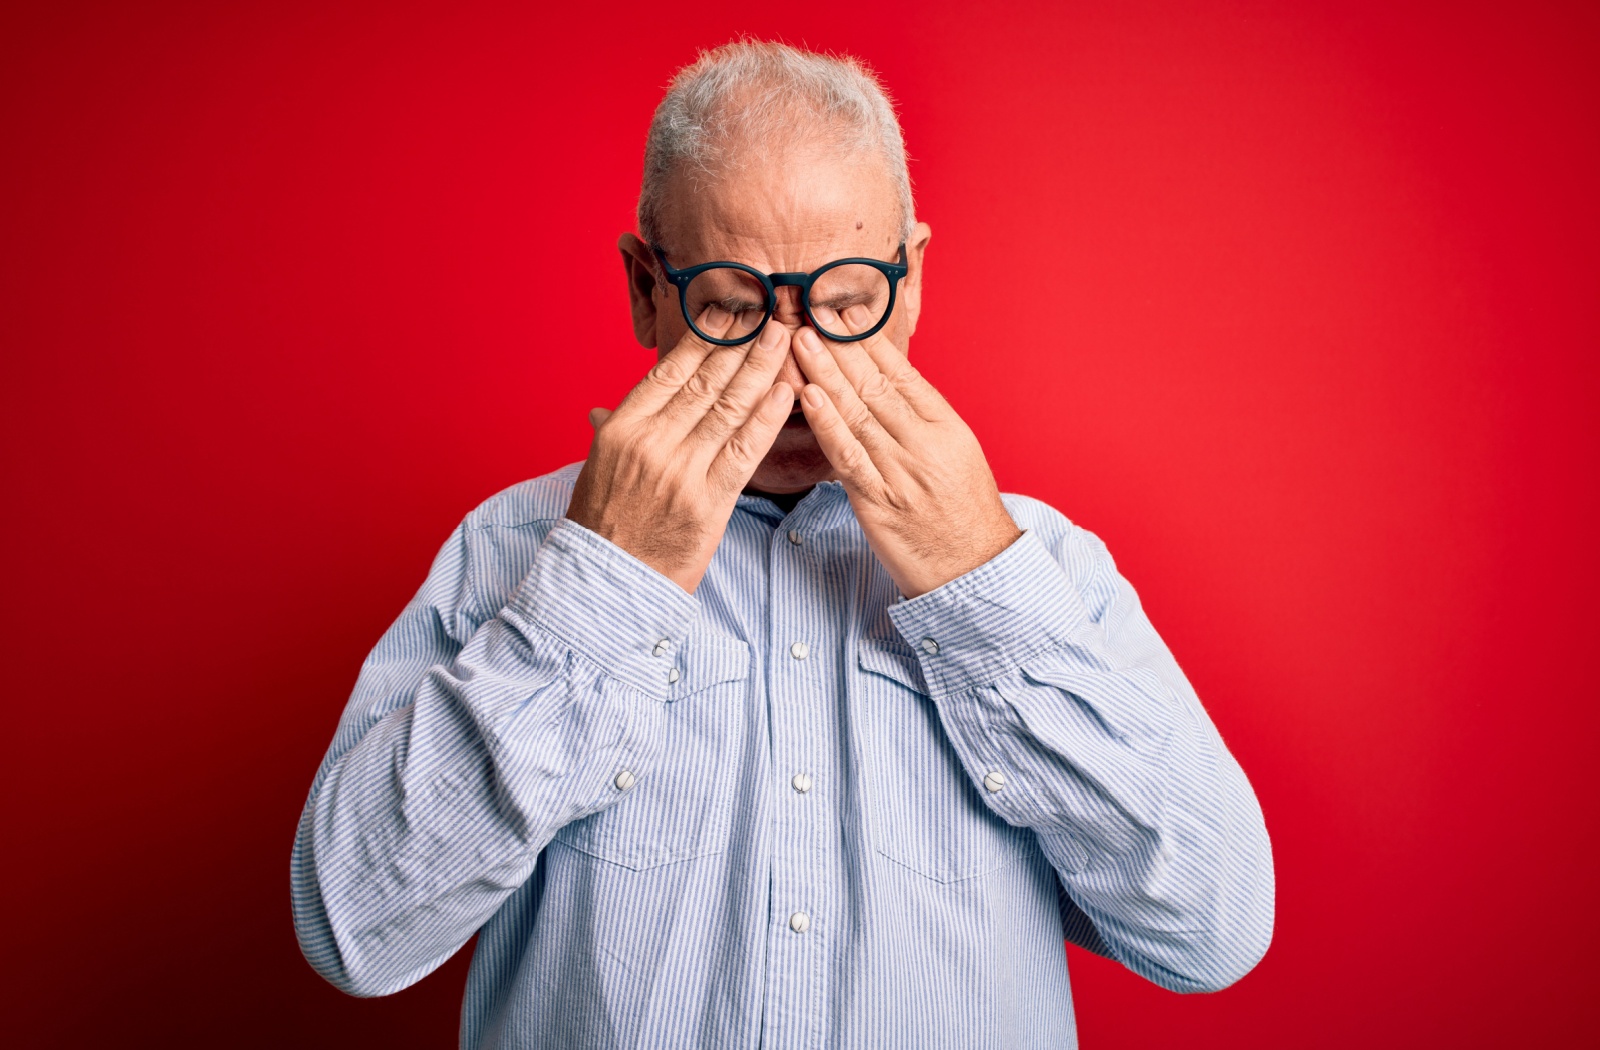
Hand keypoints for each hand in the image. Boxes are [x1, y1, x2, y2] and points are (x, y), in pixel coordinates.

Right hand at [566, 309, 793, 592]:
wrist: (606, 582)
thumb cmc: (602, 526)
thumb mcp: (597, 469)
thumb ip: (611, 433)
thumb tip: (604, 409)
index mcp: (622, 427)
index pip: (669, 371)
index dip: (703, 340)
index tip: (729, 314)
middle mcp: (651, 441)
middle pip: (705, 381)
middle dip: (741, 343)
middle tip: (768, 311)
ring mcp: (681, 470)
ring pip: (729, 407)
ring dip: (761, 368)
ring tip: (784, 337)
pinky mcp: (708, 500)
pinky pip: (744, 450)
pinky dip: (767, 418)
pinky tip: (786, 391)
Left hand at [793, 306, 1021, 598]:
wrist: (976, 570)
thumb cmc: (963, 512)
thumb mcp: (956, 453)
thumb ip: (921, 419)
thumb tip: (887, 381)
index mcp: (945, 427)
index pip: (901, 373)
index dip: (869, 341)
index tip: (843, 311)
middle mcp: (924, 445)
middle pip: (875, 386)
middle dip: (839, 346)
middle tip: (810, 310)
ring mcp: (901, 474)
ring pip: (857, 414)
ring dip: (824, 374)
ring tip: (800, 340)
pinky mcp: (878, 504)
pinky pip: (847, 458)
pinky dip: (826, 424)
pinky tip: (807, 397)